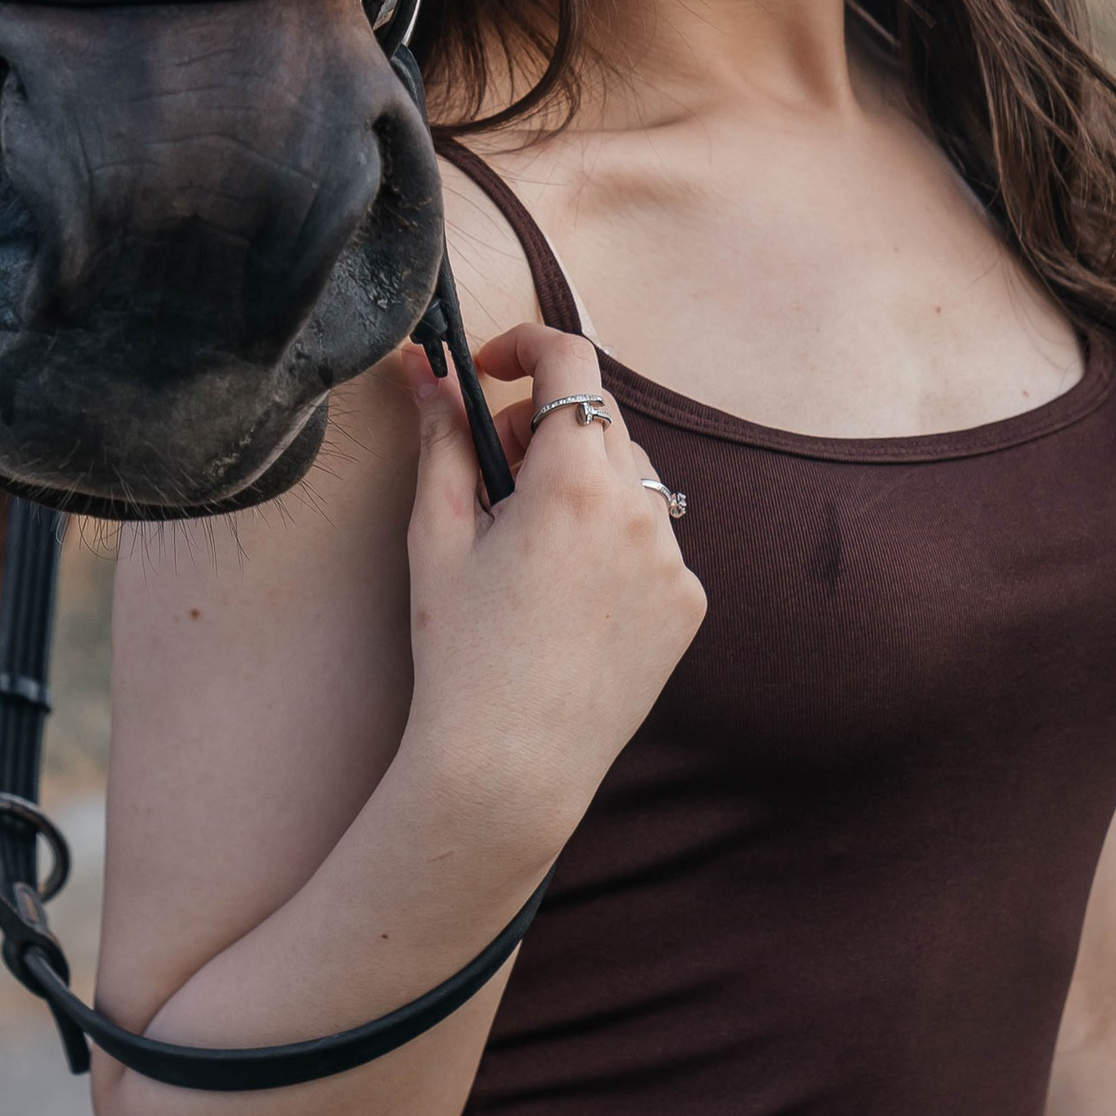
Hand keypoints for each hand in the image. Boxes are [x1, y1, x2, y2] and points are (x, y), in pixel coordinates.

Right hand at [400, 320, 703, 855]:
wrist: (509, 769)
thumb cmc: (459, 656)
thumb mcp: (436, 535)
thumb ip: (442, 439)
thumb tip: (427, 368)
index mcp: (572, 483)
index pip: (570, 362)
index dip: (525, 345)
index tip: (491, 364)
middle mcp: (639, 511)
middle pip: (598, 420)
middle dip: (542, 425)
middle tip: (491, 475)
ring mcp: (674, 559)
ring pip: (630, 478)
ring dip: (582, 482)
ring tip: (527, 545)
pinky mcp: (689, 603)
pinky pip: (653, 539)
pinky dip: (613, 541)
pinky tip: (566, 595)